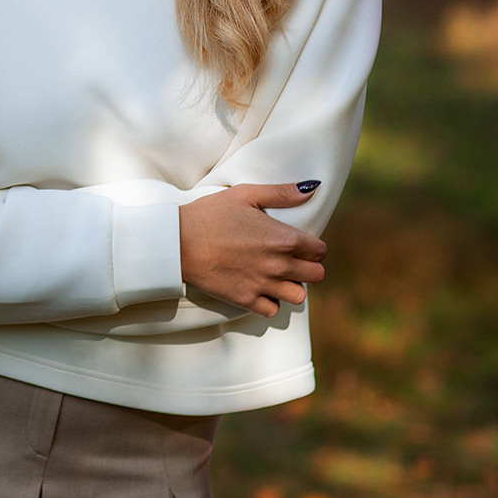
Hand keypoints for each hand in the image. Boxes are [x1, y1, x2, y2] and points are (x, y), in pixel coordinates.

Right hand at [178, 183, 325, 317]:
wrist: (177, 241)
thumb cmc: (210, 214)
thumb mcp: (245, 194)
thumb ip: (282, 193)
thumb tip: (312, 187)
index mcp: (284, 238)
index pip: (320, 250)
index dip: (312, 246)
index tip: (298, 243)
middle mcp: (279, 264)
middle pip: (317, 275)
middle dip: (307, 266)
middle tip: (289, 259)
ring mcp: (263, 284)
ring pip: (299, 296)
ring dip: (292, 286)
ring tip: (277, 276)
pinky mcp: (246, 299)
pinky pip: (273, 310)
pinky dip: (270, 301)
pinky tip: (260, 288)